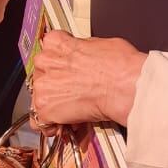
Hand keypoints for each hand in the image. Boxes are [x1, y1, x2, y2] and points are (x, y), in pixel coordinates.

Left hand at [31, 32, 145, 126]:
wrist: (126, 86)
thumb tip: (83, 55)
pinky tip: (66, 123)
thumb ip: (82, 49)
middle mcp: (45, 61)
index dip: (61, 64)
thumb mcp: (101, 44)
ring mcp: (43, 86)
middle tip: (75, 92)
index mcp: (56, 42)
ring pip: (41, 97)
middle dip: (57, 85)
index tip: (67, 71)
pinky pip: (41, 120)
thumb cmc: (121, 65)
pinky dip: (53, 125)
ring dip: (56, 104)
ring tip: (75, 109)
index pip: (49, 51)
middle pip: (42, 75)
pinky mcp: (45, 109)